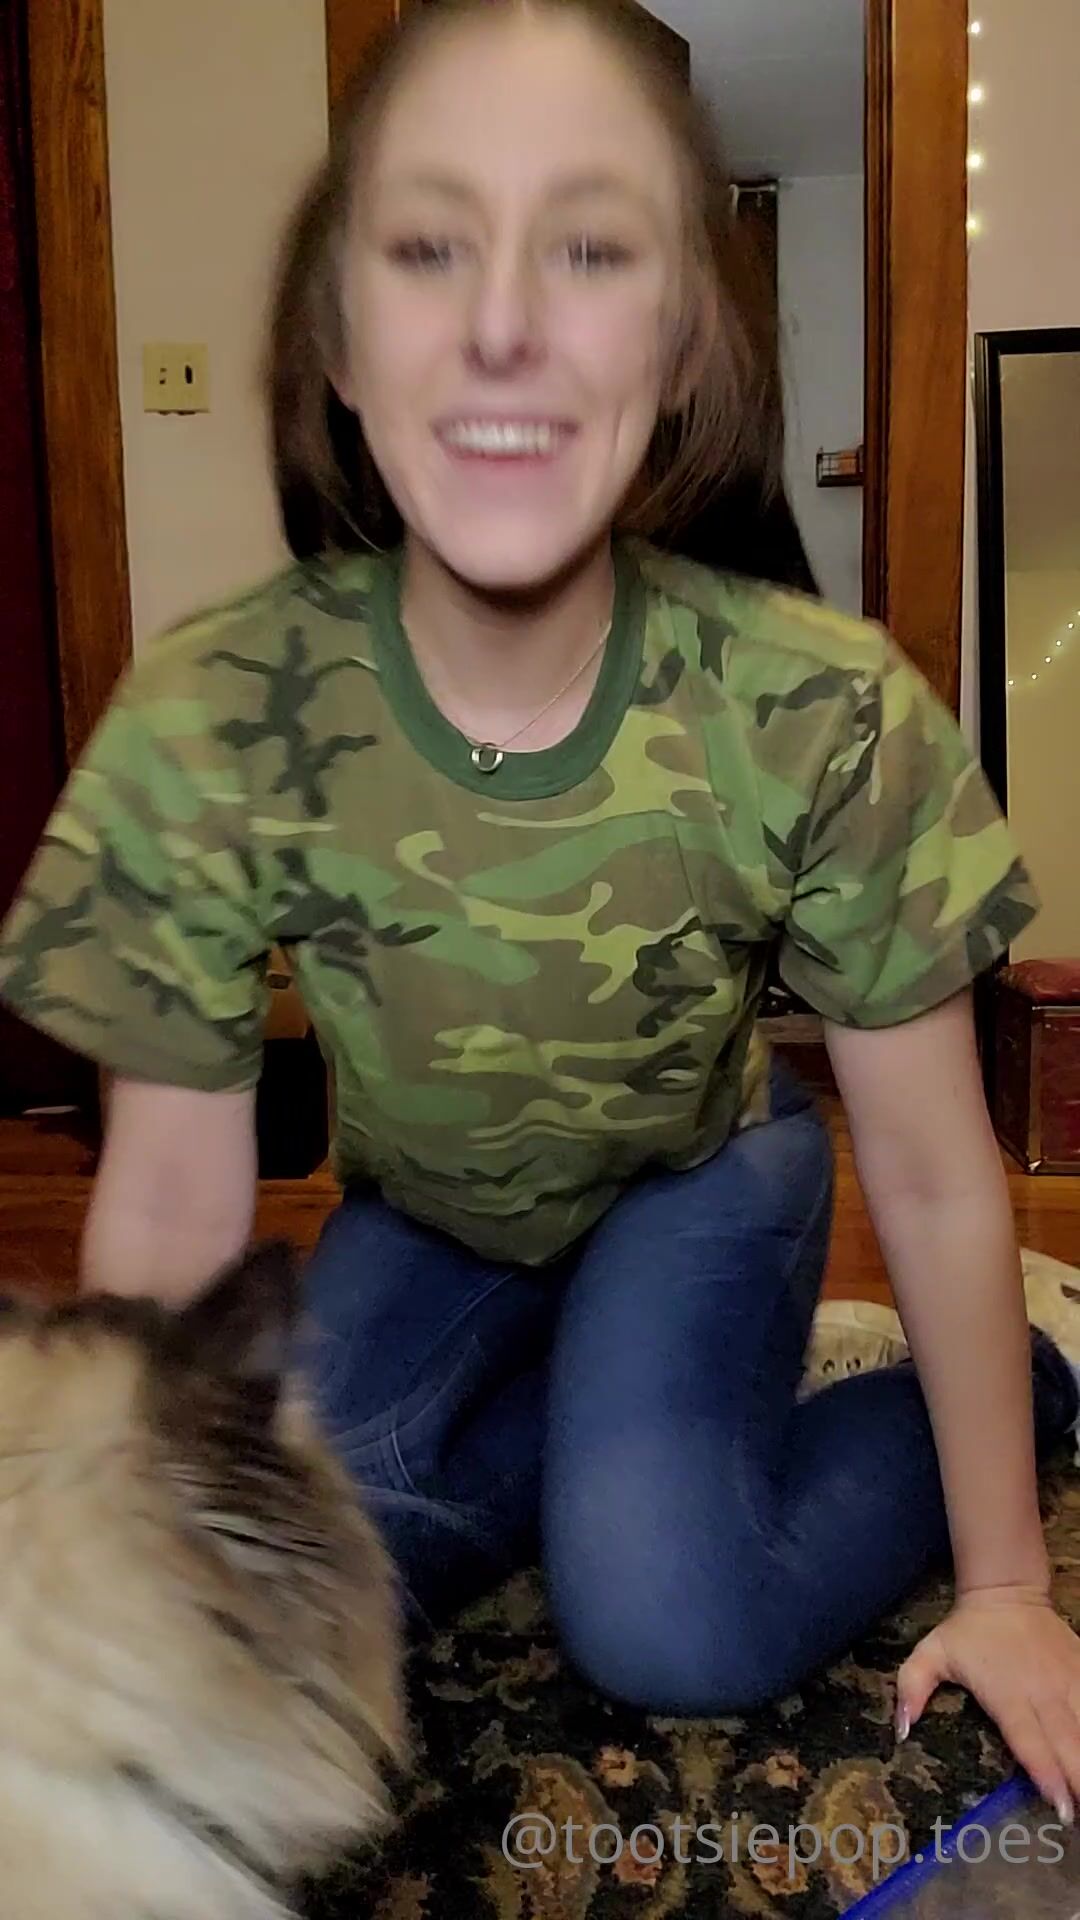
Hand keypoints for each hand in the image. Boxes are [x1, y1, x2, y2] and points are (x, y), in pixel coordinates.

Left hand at [896, 1586, 1079, 1826]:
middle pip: (1068, 1743)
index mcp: (1007, 1692)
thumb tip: (901, 1731)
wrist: (1007, 1589)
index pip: (1029, 1739)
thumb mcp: (931, 1652)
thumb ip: (912, 1688)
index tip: (1061, 1807)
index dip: (1046, 1773)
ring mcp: (1068, 1682)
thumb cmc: (968, 1630)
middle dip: (1079, 1781)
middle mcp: (1043, 1691)